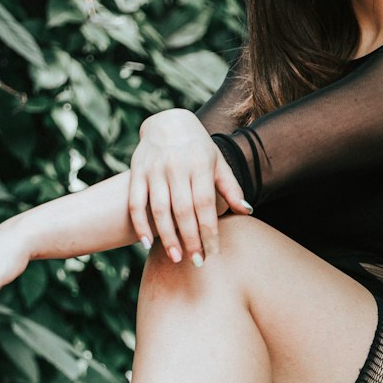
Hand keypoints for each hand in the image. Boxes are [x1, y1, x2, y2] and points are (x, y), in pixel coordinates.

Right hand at [128, 109, 250, 264]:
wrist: (167, 121)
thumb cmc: (197, 148)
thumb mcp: (217, 162)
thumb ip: (230, 187)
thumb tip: (246, 211)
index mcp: (200, 165)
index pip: (205, 204)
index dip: (209, 231)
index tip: (212, 253)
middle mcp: (177, 166)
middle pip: (184, 210)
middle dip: (190, 239)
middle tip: (196, 262)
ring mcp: (155, 169)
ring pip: (159, 209)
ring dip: (166, 236)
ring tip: (175, 257)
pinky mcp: (137, 171)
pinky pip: (136, 202)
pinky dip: (140, 224)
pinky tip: (145, 242)